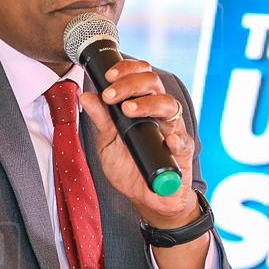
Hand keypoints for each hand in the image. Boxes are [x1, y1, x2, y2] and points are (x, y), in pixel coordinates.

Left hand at [79, 59, 198, 228]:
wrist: (146, 198)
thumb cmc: (129, 166)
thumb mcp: (108, 142)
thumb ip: (101, 119)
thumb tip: (86, 96)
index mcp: (142, 105)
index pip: (140, 76)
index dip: (127, 70)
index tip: (108, 76)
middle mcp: (159, 113)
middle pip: (154, 83)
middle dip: (131, 83)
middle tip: (110, 95)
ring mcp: (172, 130)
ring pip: (169, 105)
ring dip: (148, 104)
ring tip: (128, 110)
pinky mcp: (182, 152)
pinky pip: (183, 140)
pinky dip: (176, 138)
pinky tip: (166, 140)